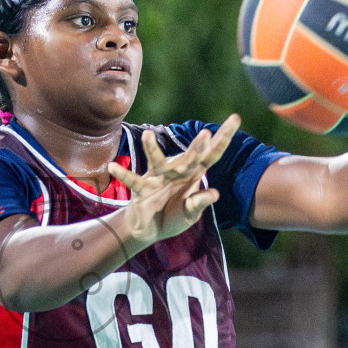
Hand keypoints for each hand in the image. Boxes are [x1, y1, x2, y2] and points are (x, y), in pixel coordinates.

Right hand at [108, 115, 239, 246]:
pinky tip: (111, 168)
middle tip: (205, 134)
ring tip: (146, 135)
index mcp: (193, 175)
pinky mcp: (142, 189)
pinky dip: (123, 174)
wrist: (149, 228)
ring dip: (152, 150)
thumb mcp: (190, 214)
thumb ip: (199, 203)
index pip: (212, 155)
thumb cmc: (173, 216)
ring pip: (158, 162)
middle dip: (197, 147)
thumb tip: (215, 193)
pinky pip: (132, 181)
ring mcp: (158, 178)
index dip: (223, 139)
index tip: (235, 118)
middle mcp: (177, 172)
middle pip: (190, 158)